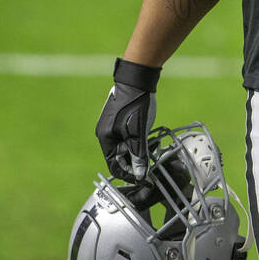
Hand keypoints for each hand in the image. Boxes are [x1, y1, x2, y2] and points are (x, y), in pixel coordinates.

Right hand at [95, 58, 160, 181]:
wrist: (137, 80)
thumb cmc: (136, 105)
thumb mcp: (138, 133)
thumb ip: (138, 154)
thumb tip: (140, 174)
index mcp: (105, 138)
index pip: (114, 166)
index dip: (129, 175)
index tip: (144, 179)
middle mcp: (106, 134)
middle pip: (120, 157)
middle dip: (136, 162)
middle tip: (151, 164)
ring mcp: (113, 126)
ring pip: (126, 148)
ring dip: (139, 152)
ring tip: (153, 149)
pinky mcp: (121, 121)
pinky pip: (129, 138)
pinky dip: (139, 142)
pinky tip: (150, 140)